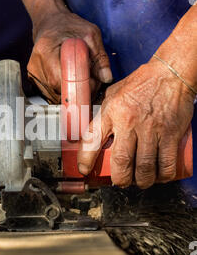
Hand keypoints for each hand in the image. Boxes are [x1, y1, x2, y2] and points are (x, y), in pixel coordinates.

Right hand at [27, 9, 112, 102]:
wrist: (50, 23)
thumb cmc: (69, 26)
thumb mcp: (90, 34)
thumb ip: (99, 57)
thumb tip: (106, 77)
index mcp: (45, 51)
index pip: (60, 81)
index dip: (79, 87)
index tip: (92, 83)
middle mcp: (35, 65)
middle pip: (57, 91)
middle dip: (78, 91)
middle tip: (91, 81)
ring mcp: (33, 74)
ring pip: (55, 95)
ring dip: (71, 92)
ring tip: (81, 77)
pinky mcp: (34, 80)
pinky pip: (51, 93)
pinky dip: (64, 91)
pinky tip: (70, 79)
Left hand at [77, 58, 194, 188]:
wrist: (170, 73)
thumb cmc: (141, 83)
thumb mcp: (114, 94)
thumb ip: (104, 113)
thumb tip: (94, 132)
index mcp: (112, 112)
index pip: (92, 139)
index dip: (86, 160)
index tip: (84, 170)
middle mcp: (129, 122)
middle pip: (121, 162)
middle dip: (120, 179)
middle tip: (120, 181)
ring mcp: (151, 129)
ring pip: (144, 167)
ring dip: (141, 181)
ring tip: (140, 181)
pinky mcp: (170, 133)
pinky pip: (166, 163)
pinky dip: (163, 176)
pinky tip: (159, 176)